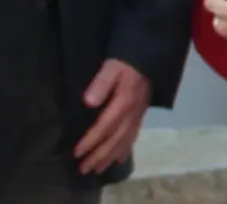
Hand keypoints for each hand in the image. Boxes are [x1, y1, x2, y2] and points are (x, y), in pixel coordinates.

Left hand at [74, 59, 150, 174]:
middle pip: (115, 140)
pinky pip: (134, 135)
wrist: (150, 56)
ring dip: (110, 157)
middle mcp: (132, 114)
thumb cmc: (127, 61)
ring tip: (98, 169)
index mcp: (123, 103)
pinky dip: (126, 149)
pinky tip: (119, 158)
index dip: (90, 141)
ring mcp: (138, 115)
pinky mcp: (141, 114)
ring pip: (124, 141)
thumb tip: (88, 102)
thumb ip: (101, 84)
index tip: (76, 153)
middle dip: (99, 156)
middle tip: (84, 169)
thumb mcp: (112, 67)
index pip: (104, 127)